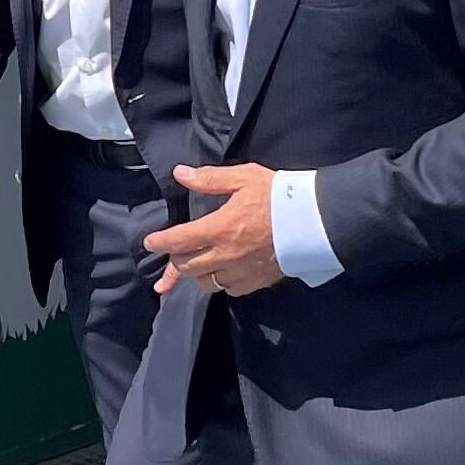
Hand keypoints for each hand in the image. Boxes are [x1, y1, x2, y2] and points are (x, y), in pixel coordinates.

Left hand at [144, 163, 286, 295]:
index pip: (178, 241)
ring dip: (196, 275)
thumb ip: (210, 179)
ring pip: (206, 283)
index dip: (159, 242)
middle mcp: (225, 255)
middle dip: (174, 261)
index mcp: (219, 228)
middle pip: (187, 267)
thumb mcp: (244, 178)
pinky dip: (221, 283)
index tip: (149, 242)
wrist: (315, 220)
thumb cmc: (279, 195)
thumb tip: (180, 174)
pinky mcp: (257, 282)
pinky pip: (230, 290)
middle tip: (170, 257)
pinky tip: (221, 275)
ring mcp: (241, 272)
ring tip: (193, 267)